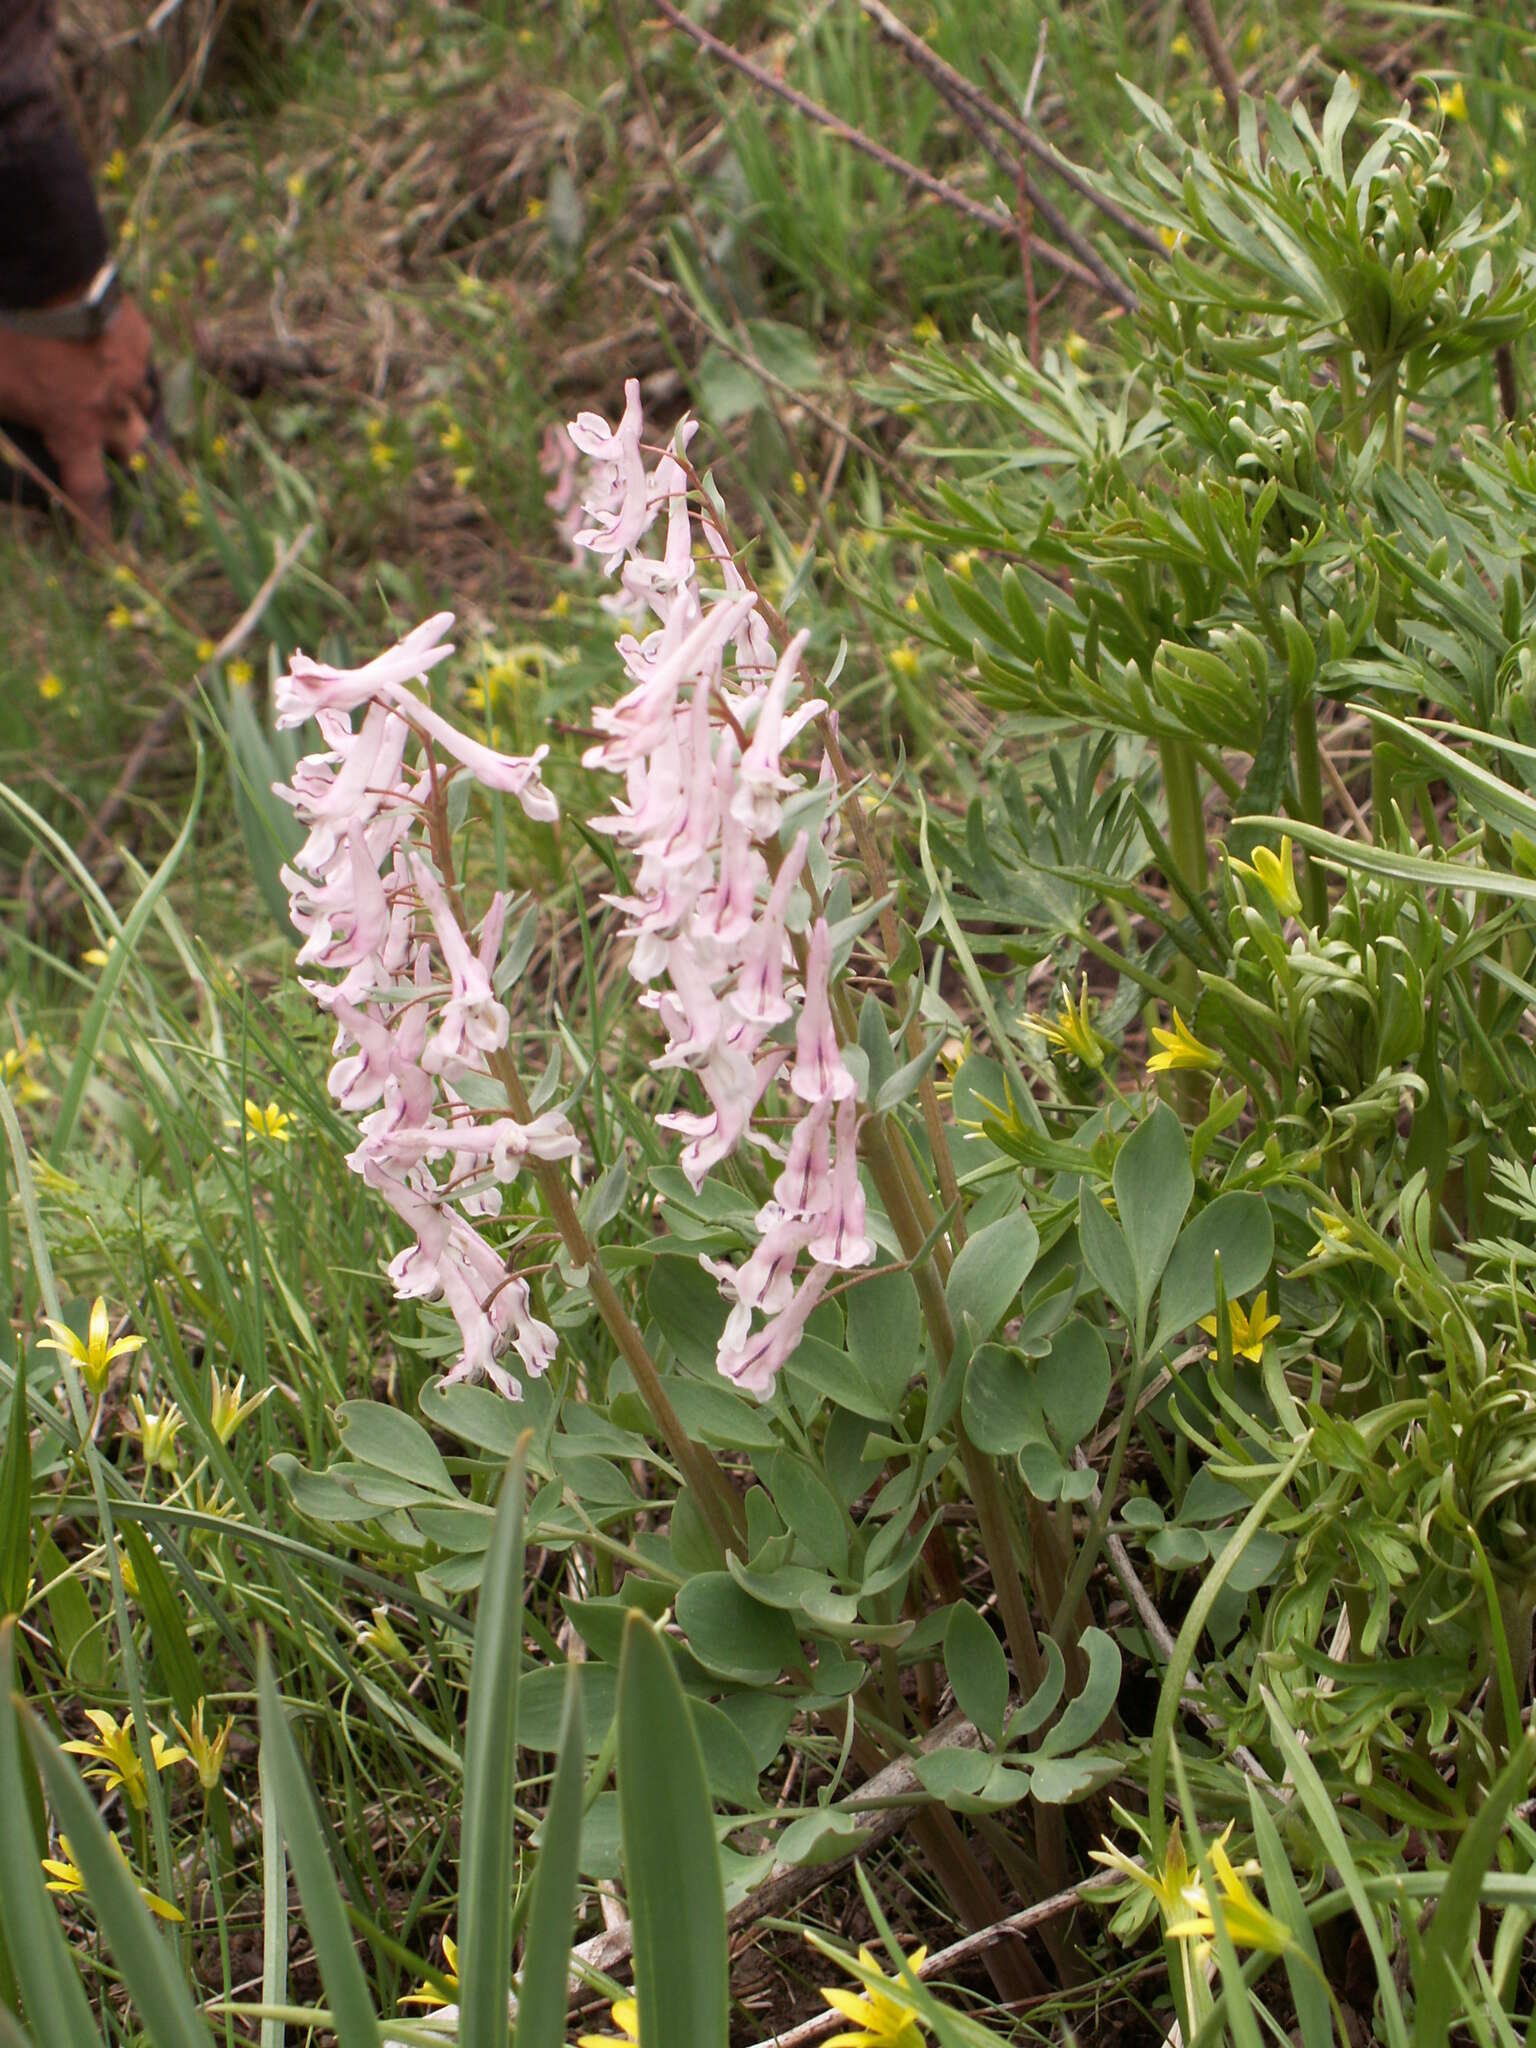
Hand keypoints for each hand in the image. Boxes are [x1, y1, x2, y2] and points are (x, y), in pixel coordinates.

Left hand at [0, 293, 154, 528]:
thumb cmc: (12, 338)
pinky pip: (141, 363)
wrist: (48, 277)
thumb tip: (4, 454)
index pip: (89, 491)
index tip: (103, 546)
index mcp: (74, 429)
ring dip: (130, 411)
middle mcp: (111, 411)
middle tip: (120, 459)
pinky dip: (129, 366)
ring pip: (143, 406)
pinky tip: (112, 355)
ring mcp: (130, 374)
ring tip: (118, 406)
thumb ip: (6, 417)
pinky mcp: (137, 339)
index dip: (96, 523)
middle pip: (134, 451)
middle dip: (128, 459)